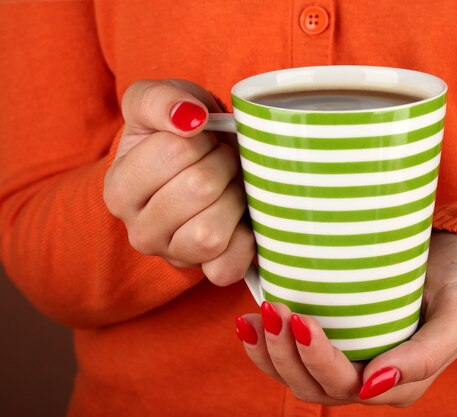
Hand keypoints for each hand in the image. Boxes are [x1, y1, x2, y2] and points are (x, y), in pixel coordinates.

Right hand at [103, 79, 254, 284]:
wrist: (202, 168)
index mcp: (119, 188)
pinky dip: (245, 240)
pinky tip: (240, 219)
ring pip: (210, 232)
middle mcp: (139, 231)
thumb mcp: (159, 102)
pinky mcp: (207, 273)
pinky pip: (228, 266)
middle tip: (222, 161)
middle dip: (223, 165)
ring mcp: (173, 256)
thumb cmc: (181, 134)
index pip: (175, 151)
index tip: (201, 140)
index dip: (202, 138)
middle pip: (198, 189)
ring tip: (231, 187)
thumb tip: (188, 117)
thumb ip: (159, 99)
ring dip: (234, 200)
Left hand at [235, 231, 456, 405]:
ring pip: (296, 377)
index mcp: (399, 383)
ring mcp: (348, 361)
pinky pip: (292, 357)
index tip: (304, 319)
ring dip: (270, 352)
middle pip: (313, 386)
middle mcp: (368, 380)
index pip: (347, 385)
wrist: (455, 257)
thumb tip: (374, 384)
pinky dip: (266, 345)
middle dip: (287, 353)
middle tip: (275, 310)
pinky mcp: (334, 340)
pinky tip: (250, 321)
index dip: (318, 360)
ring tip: (258, 316)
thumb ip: (427, 355)